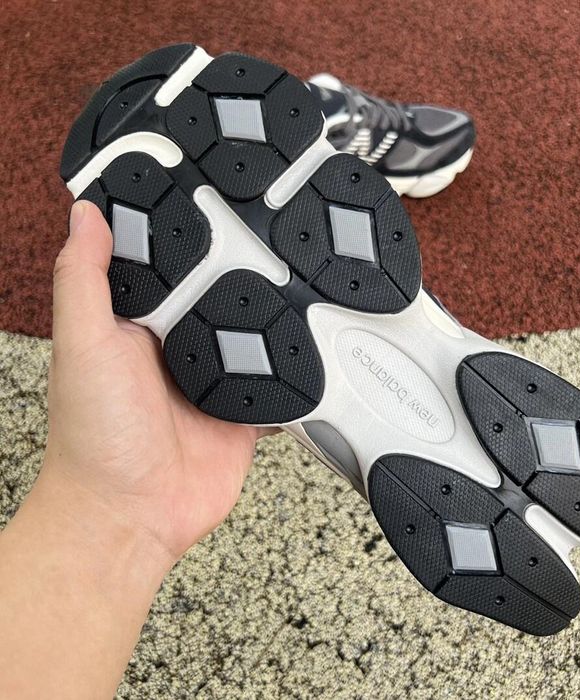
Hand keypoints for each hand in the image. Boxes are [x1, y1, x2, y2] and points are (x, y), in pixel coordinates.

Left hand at [0, 200, 262, 698]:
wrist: (133, 516)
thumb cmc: (96, 439)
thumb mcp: (84, 347)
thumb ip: (86, 282)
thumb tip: (84, 214)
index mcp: (139, 322)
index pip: (165, 262)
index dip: (182, 230)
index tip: (204, 188)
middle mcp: (179, 343)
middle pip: (219, 292)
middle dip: (243, 263)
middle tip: (278, 222)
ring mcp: (216, 375)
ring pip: (253, 329)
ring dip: (273, 309)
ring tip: (305, 270)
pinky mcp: (246, 406)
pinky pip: (276, 375)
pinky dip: (294, 360)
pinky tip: (314, 334)